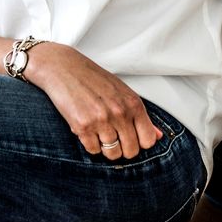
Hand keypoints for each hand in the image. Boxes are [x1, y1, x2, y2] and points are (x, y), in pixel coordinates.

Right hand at [23, 42, 163, 159]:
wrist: (62, 68)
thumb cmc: (92, 78)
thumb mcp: (121, 92)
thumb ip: (140, 115)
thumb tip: (159, 136)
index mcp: (133, 103)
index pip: (148, 140)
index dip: (140, 143)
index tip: (130, 138)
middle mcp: (120, 112)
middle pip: (131, 151)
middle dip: (123, 149)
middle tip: (113, 138)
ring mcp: (101, 120)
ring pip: (112, 154)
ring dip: (106, 148)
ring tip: (99, 134)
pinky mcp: (82, 126)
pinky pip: (93, 150)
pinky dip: (90, 145)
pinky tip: (87, 131)